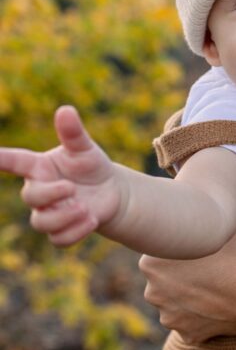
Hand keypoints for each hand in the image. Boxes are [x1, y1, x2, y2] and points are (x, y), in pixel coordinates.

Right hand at [0, 105, 120, 244]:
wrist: (111, 193)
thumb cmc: (91, 166)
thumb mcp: (85, 149)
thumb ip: (73, 133)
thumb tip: (65, 110)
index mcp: (39, 167)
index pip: (14, 162)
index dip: (0, 159)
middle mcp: (39, 190)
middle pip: (30, 197)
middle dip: (51, 194)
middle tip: (73, 189)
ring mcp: (48, 212)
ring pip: (41, 223)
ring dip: (65, 217)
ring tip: (86, 209)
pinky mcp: (61, 231)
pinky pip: (58, 240)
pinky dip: (76, 233)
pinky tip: (92, 220)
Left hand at [141, 231, 235, 344]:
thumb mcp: (210, 230)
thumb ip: (186, 230)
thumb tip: (179, 220)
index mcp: (150, 261)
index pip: (160, 255)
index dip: (182, 252)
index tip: (200, 253)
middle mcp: (152, 291)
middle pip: (164, 281)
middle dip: (182, 278)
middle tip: (212, 271)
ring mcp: (168, 316)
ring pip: (176, 303)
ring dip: (191, 298)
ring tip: (219, 289)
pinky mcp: (186, 335)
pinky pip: (191, 323)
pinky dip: (202, 318)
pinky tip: (221, 306)